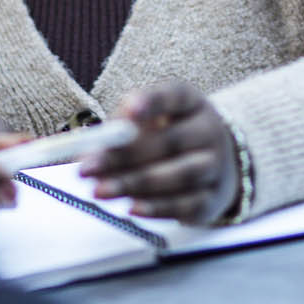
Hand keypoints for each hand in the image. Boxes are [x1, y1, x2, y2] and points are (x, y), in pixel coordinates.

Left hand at [80, 82, 237, 224]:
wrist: (214, 164)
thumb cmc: (167, 137)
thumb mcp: (150, 120)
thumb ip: (122, 128)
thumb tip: (91, 151)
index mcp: (191, 103)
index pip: (174, 95)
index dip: (152, 102)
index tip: (129, 108)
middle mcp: (209, 131)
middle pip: (170, 142)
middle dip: (124, 156)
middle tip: (87, 168)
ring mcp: (215, 166)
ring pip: (178, 175)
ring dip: (134, 184)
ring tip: (99, 191)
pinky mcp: (211, 199)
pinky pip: (185, 205)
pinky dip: (157, 208)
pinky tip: (132, 208)